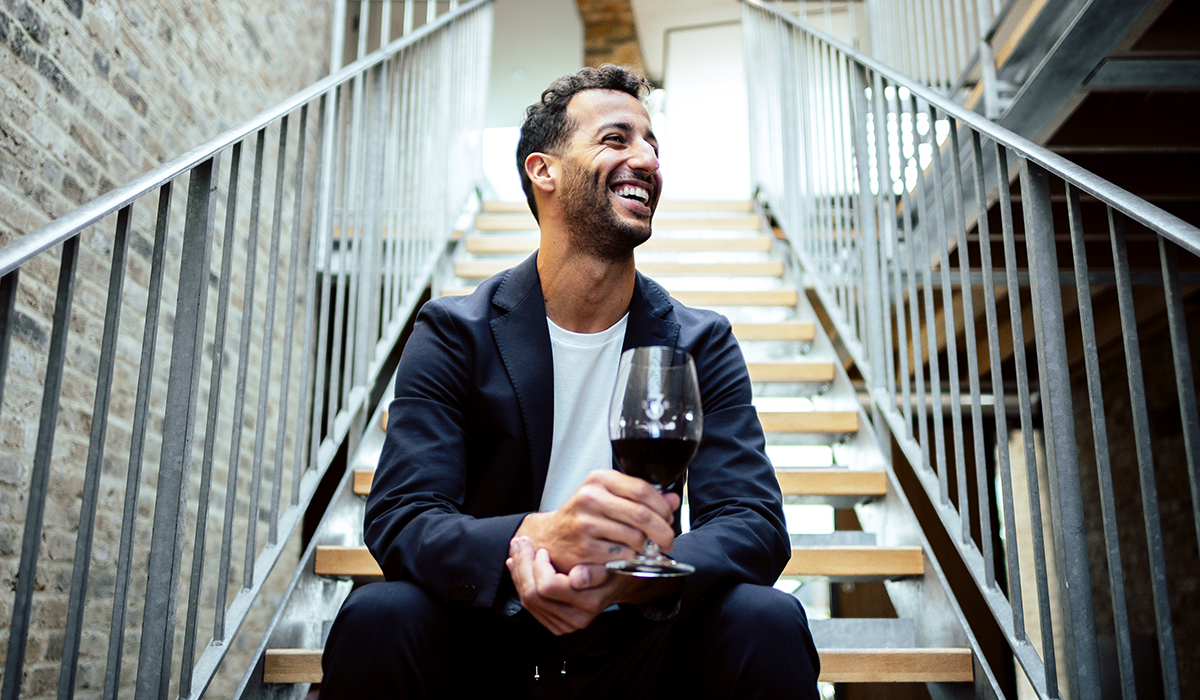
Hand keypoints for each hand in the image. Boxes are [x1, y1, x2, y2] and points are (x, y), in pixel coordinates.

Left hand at [506, 536, 623, 634]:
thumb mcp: (611, 563)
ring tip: (517, 550)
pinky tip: (518, 566)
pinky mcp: (557, 625)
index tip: (543, 549)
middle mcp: (576, 618)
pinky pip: (531, 606)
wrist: (618, 585)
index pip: (548, 587)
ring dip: (518, 572)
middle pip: (533, 595)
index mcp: (589, 602)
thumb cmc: (613, 567)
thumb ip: (595, 572)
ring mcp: (565, 625)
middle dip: (522, 565)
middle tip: (520, 542)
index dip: (539, 566)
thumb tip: (576, 577)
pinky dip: (521, 584)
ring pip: (528, 601)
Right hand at [514, 470, 681, 572]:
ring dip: (646, 547)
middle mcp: (590, 498)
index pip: (642, 489)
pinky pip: (622, 555)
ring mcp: (586, 523)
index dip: (662, 507)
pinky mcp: (584, 548)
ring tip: (642, 547)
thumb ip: (641, 496)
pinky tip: (625, 554)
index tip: (668, 518)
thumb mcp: (609, 495)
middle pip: (642, 515)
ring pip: (635, 537)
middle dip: (662, 531)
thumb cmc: (583, 515)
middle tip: (667, 541)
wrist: (550, 536)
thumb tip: (673, 499)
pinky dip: (630, 558)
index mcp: (599, 479)